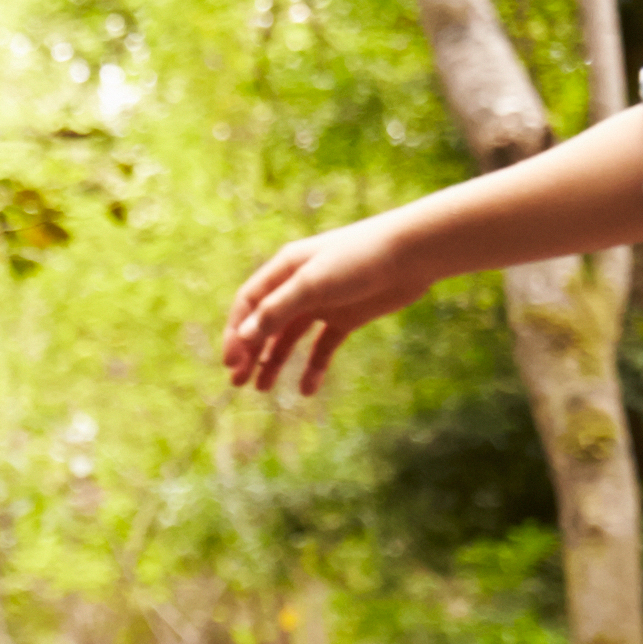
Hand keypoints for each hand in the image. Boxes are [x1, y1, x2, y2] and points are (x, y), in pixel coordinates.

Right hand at [221, 213, 428, 399]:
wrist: (411, 254)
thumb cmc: (359, 259)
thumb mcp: (312, 284)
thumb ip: (278, 310)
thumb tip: (244, 336)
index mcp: (285, 269)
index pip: (249, 303)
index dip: (236, 333)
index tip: (231, 363)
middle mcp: (300, 285)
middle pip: (266, 323)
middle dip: (250, 352)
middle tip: (238, 384)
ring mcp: (324, 303)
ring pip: (290, 337)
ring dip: (274, 361)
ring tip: (262, 389)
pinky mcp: (346, 318)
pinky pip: (322, 347)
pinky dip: (313, 367)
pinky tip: (306, 390)